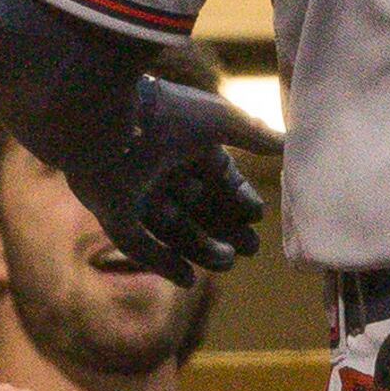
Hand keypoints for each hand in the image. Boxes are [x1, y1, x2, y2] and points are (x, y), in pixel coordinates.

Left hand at [74, 74, 280, 284]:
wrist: (99, 114)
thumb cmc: (163, 110)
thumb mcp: (220, 121)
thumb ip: (255, 135)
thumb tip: (290, 144)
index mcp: (182, 139)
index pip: (216, 175)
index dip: (237, 197)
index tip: (257, 216)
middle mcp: (158, 165)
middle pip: (196, 205)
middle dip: (223, 227)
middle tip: (250, 249)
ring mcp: (131, 189)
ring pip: (170, 227)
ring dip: (199, 246)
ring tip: (228, 262)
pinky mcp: (109, 210)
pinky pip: (137, 243)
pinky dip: (161, 262)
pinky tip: (188, 280)